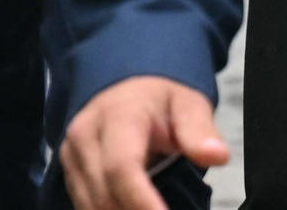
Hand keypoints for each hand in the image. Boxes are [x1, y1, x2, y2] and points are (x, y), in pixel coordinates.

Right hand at [62, 76, 229, 209]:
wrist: (128, 87)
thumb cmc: (160, 99)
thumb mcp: (188, 105)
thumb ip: (199, 131)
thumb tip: (217, 155)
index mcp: (117, 115)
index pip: (122, 168)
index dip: (142, 203)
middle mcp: (86, 134)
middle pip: (105, 193)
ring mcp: (72, 154)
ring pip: (91, 205)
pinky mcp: (70, 171)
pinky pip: (84, 205)